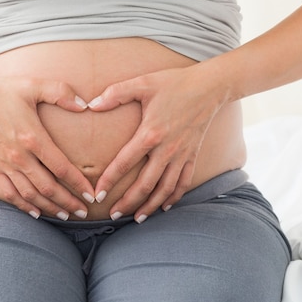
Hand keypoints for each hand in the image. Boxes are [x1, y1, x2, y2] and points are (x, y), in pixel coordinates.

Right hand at [0, 76, 95, 219]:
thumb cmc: (3, 91)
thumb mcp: (35, 85)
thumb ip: (62, 93)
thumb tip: (84, 104)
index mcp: (33, 138)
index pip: (61, 168)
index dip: (78, 183)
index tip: (92, 194)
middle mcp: (20, 157)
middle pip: (48, 187)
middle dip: (68, 202)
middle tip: (84, 212)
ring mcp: (5, 164)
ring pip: (30, 194)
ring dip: (49, 207)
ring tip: (65, 215)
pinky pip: (9, 193)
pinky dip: (23, 206)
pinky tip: (35, 213)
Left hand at [88, 65, 227, 221]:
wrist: (210, 86)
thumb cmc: (174, 83)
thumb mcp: (143, 83)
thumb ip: (115, 93)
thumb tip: (91, 104)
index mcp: (150, 133)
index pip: (124, 163)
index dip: (109, 181)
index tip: (97, 196)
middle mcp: (167, 149)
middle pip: (145, 184)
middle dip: (128, 202)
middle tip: (112, 215)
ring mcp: (182, 154)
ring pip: (165, 189)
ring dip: (150, 206)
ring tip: (136, 219)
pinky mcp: (193, 154)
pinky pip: (184, 182)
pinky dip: (174, 197)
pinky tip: (165, 207)